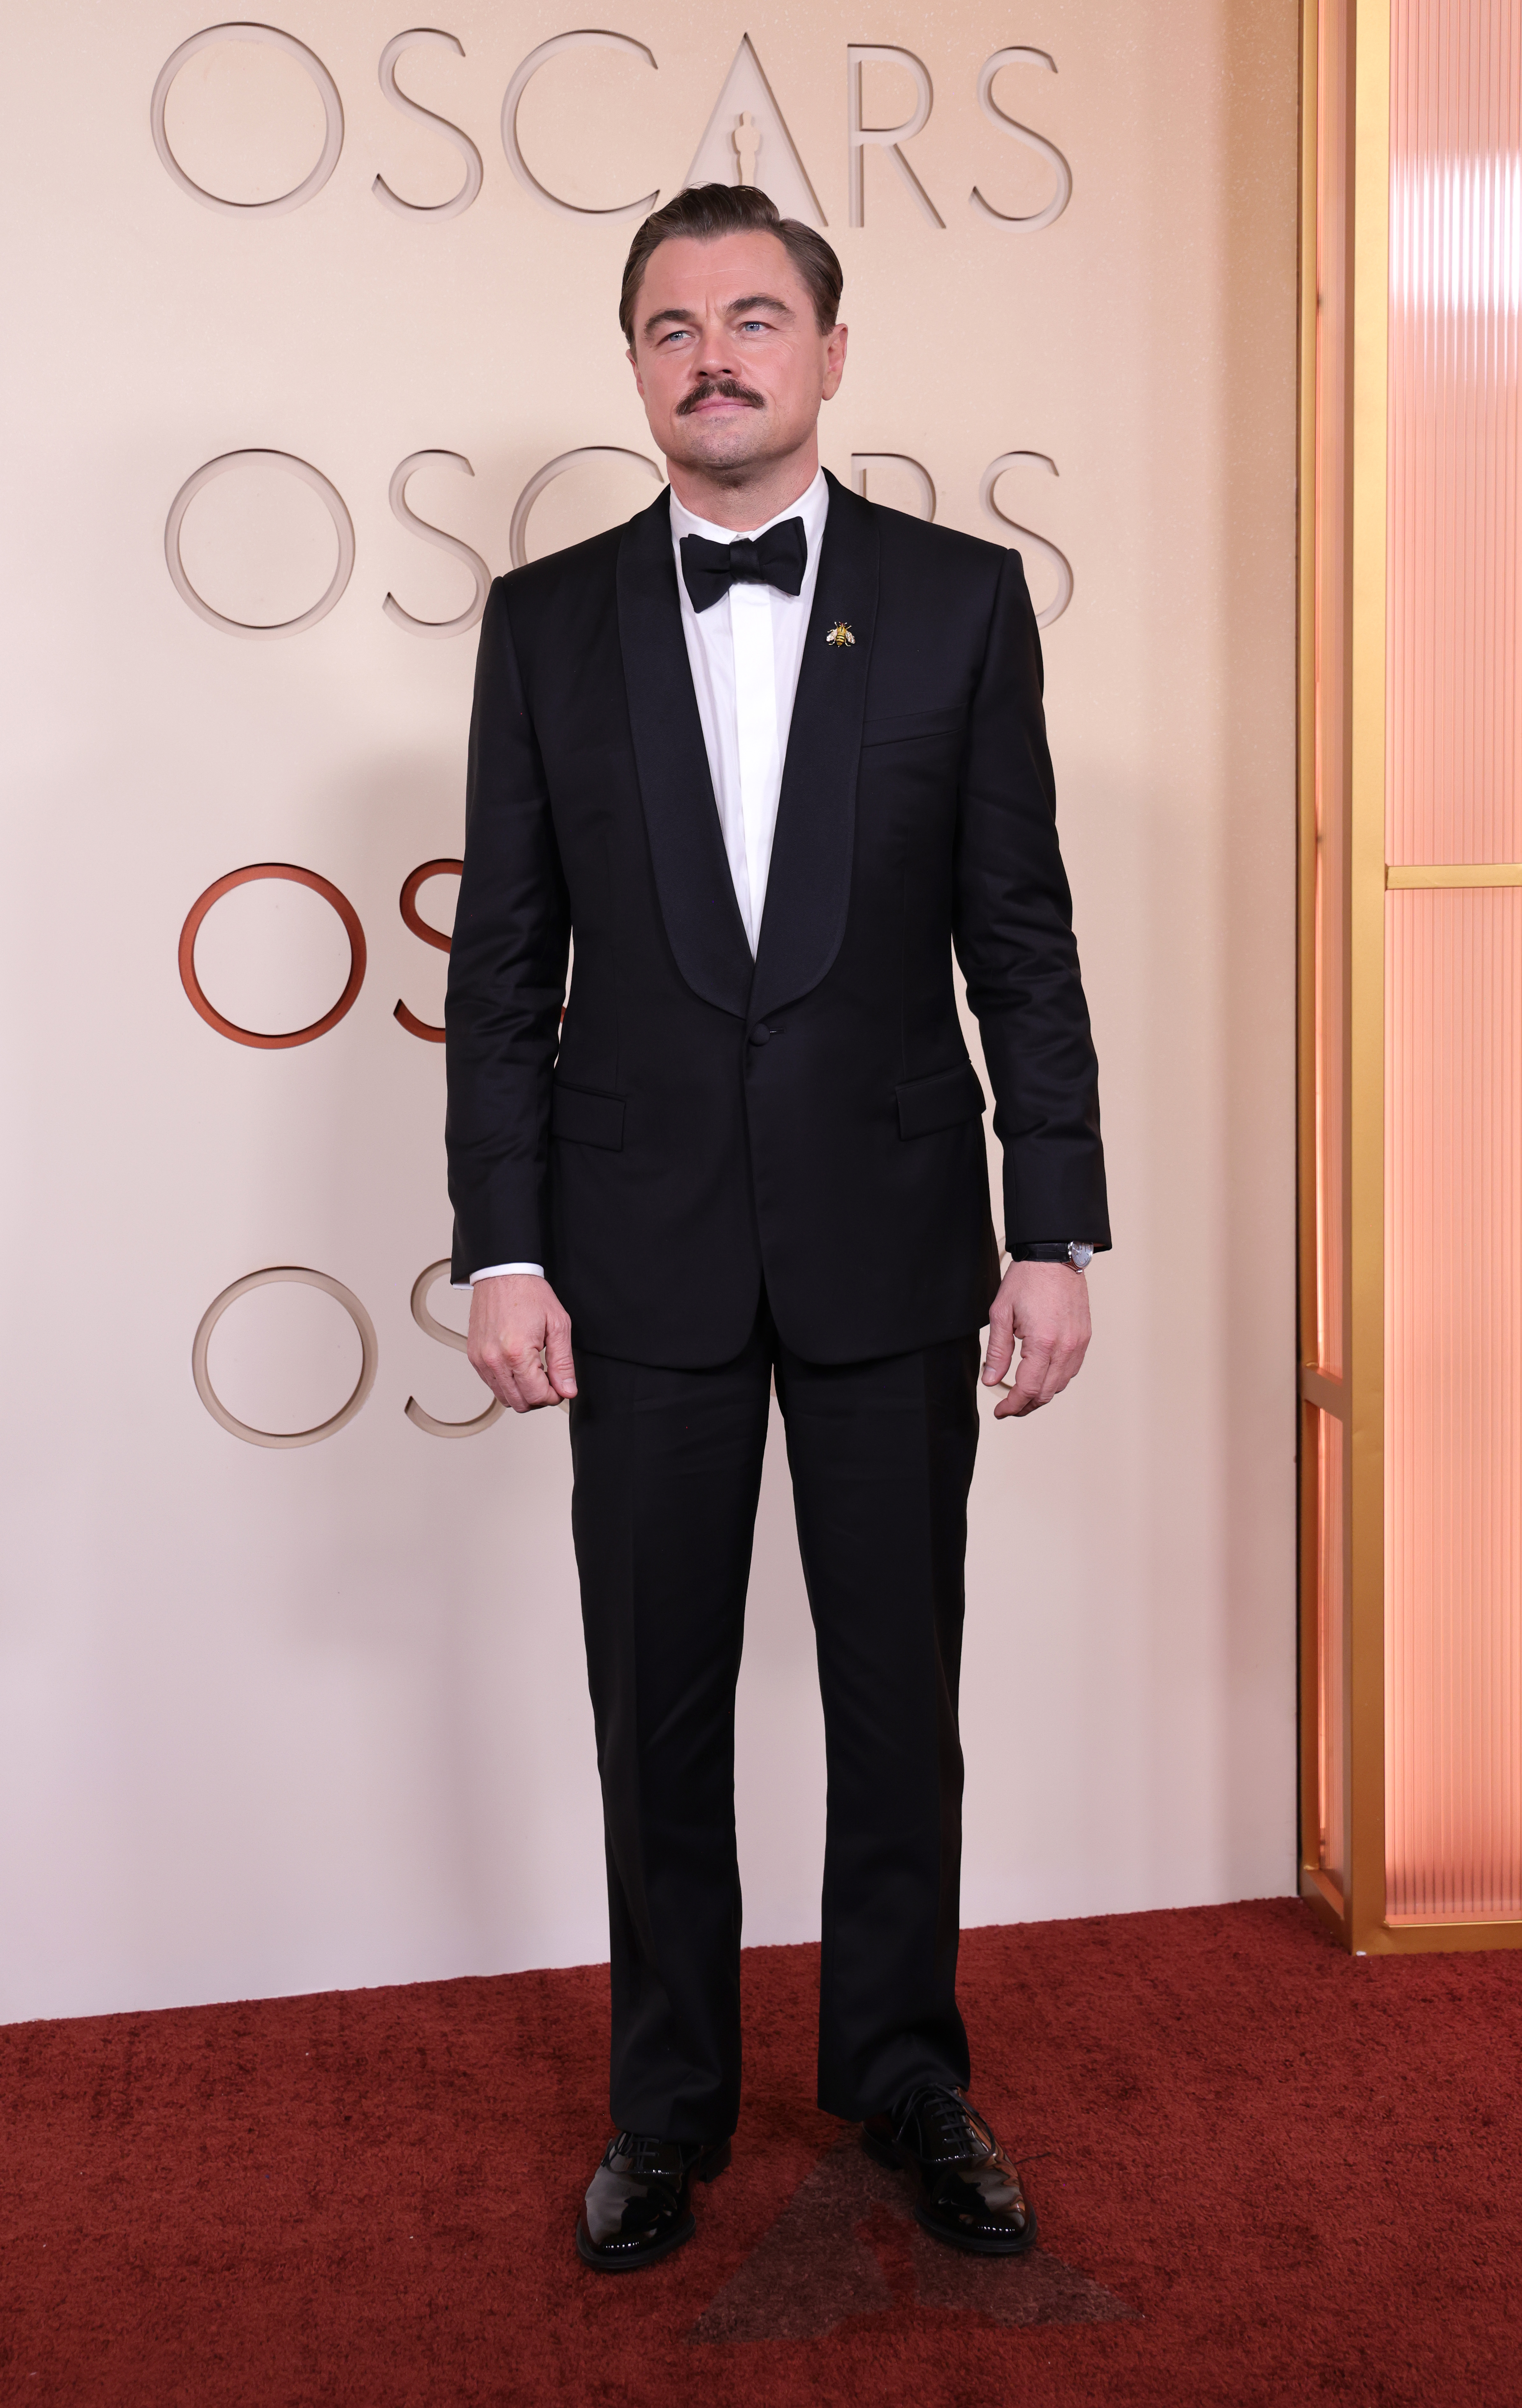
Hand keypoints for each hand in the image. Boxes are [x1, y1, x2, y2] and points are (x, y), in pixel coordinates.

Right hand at [466, 1273, 576, 1412]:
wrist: (502, 1274)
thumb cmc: (529, 1293)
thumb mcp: (558, 1325)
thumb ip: (563, 1363)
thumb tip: (567, 1389)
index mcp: (517, 1353)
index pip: (537, 1395)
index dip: (554, 1396)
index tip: (560, 1387)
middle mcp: (494, 1360)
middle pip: (519, 1403)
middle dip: (539, 1398)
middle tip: (550, 1382)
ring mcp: (481, 1360)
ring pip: (504, 1397)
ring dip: (522, 1393)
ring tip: (535, 1373)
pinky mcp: (474, 1357)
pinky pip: (491, 1384)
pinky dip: (507, 1383)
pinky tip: (519, 1367)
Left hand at [982, 1259, 1090, 1418]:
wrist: (1055, 1255)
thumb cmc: (1027, 1279)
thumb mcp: (1001, 1313)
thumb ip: (997, 1351)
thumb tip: (990, 1380)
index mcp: (1042, 1342)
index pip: (1028, 1388)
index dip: (1012, 1405)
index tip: (1000, 1411)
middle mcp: (1065, 1347)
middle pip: (1046, 1393)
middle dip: (1026, 1405)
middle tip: (1008, 1407)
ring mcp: (1079, 1343)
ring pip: (1060, 1384)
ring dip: (1041, 1394)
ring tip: (1022, 1394)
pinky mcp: (1085, 1337)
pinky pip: (1072, 1369)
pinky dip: (1056, 1379)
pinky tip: (1042, 1376)